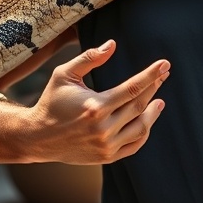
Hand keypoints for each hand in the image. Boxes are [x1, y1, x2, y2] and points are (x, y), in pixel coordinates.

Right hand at [20, 39, 168, 164]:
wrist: (37, 137)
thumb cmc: (51, 101)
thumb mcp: (64, 74)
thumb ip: (89, 58)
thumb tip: (112, 44)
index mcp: (95, 107)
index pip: (132, 88)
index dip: (151, 75)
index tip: (165, 64)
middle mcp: (103, 128)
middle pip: (139, 105)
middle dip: (154, 87)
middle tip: (164, 74)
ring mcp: (106, 145)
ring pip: (141, 127)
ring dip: (154, 112)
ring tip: (160, 100)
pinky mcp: (106, 157)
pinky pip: (134, 145)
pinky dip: (144, 132)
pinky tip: (147, 120)